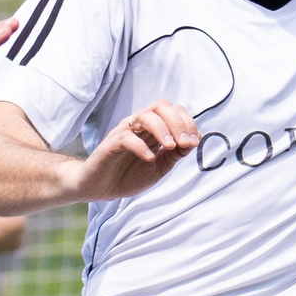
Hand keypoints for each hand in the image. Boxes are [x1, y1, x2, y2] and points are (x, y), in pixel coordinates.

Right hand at [76, 101, 199, 200]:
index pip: (173, 111)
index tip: (194, 142)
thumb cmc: (128, 176)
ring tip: (170, 147)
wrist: (100, 189)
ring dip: (162, 129)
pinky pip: (126, 137)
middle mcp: (138, 125)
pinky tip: (150, 158)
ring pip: (144, 116)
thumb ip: (175, 154)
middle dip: (178, 122)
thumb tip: (194, 140)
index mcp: (152, 128)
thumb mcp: (159, 167)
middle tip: (185, 143)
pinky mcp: (110, 145)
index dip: (187, 123)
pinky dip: (141, 146)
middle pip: (161, 106)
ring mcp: (123, 132)